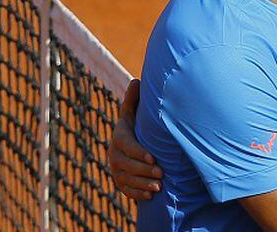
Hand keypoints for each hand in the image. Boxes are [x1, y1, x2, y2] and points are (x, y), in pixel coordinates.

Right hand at [109, 78, 161, 199]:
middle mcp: (115, 155)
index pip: (127, 146)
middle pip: (126, 165)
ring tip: (159, 187)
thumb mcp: (134, 114)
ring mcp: (116, 169)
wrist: (130, 144)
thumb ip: (134, 100)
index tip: (153, 157)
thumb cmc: (137, 125)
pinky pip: (126, 190)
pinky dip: (137, 194)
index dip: (139, 152)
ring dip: (143, 184)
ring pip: (126, 179)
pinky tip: (150, 196)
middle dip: (144, 170)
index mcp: (120, 137)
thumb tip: (137, 80)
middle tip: (161, 174)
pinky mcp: (120, 182)